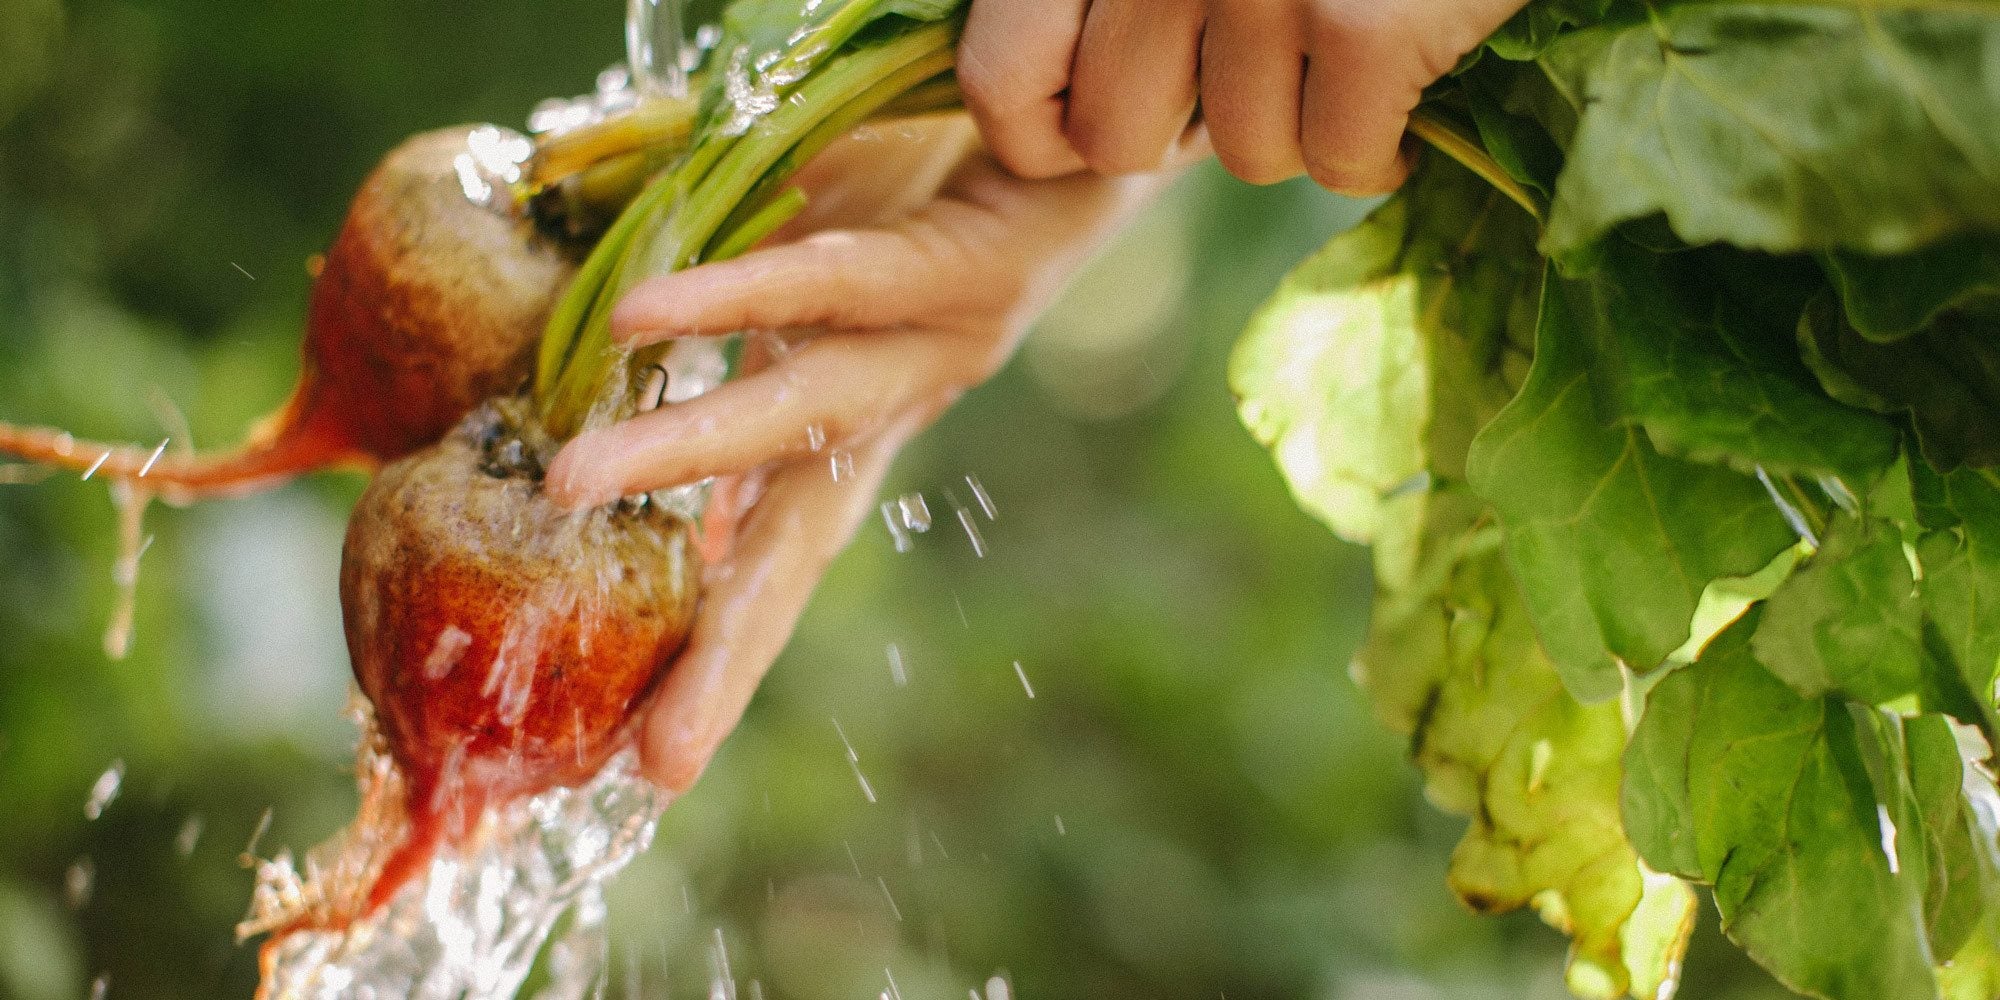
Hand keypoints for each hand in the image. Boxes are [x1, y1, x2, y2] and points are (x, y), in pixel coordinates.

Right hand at [546, 122, 1180, 790]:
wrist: (1065, 134)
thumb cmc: (918, 205)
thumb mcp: (807, 298)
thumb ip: (738, 370)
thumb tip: (637, 438)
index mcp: (856, 431)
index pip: (776, 566)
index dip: (723, 661)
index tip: (654, 764)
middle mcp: (894, 410)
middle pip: (800, 549)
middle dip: (730, 652)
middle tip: (663, 758)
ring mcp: (933, 345)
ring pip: (802, 415)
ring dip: (684, 451)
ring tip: (569, 481)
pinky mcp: (960, 264)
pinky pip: (833, 281)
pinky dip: (737, 297)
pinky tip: (645, 315)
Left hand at [958, 0, 1528, 193]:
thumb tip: (1067, 124)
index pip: (1000, 78)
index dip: (1047, 132)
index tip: (1112, 118)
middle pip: (1118, 141)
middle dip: (1187, 133)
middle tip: (1253, 76)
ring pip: (1242, 153)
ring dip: (1299, 125)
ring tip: (1342, 47)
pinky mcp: (1365, 27)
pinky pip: (1339, 164)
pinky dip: (1381, 151)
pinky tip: (1407, 84)